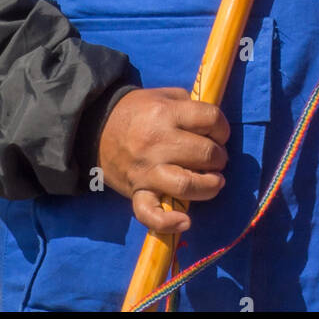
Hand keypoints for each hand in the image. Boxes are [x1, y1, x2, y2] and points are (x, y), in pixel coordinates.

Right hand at [97, 87, 230, 234]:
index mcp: (165, 113)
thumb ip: (189, 105)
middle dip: (219, 157)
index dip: (222, 128)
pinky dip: (169, 222)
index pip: (210, 119)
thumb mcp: (162, 95)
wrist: (95, 126)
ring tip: (213, 181)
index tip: (218, 133)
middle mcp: (157, 141)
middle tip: (214, 158)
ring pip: (187, 184)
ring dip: (210, 186)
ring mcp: (147, 169)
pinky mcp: (136, 191)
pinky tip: (185, 221)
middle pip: (205, 153)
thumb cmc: (136, 111)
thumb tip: (214, 126)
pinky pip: (151, 213)